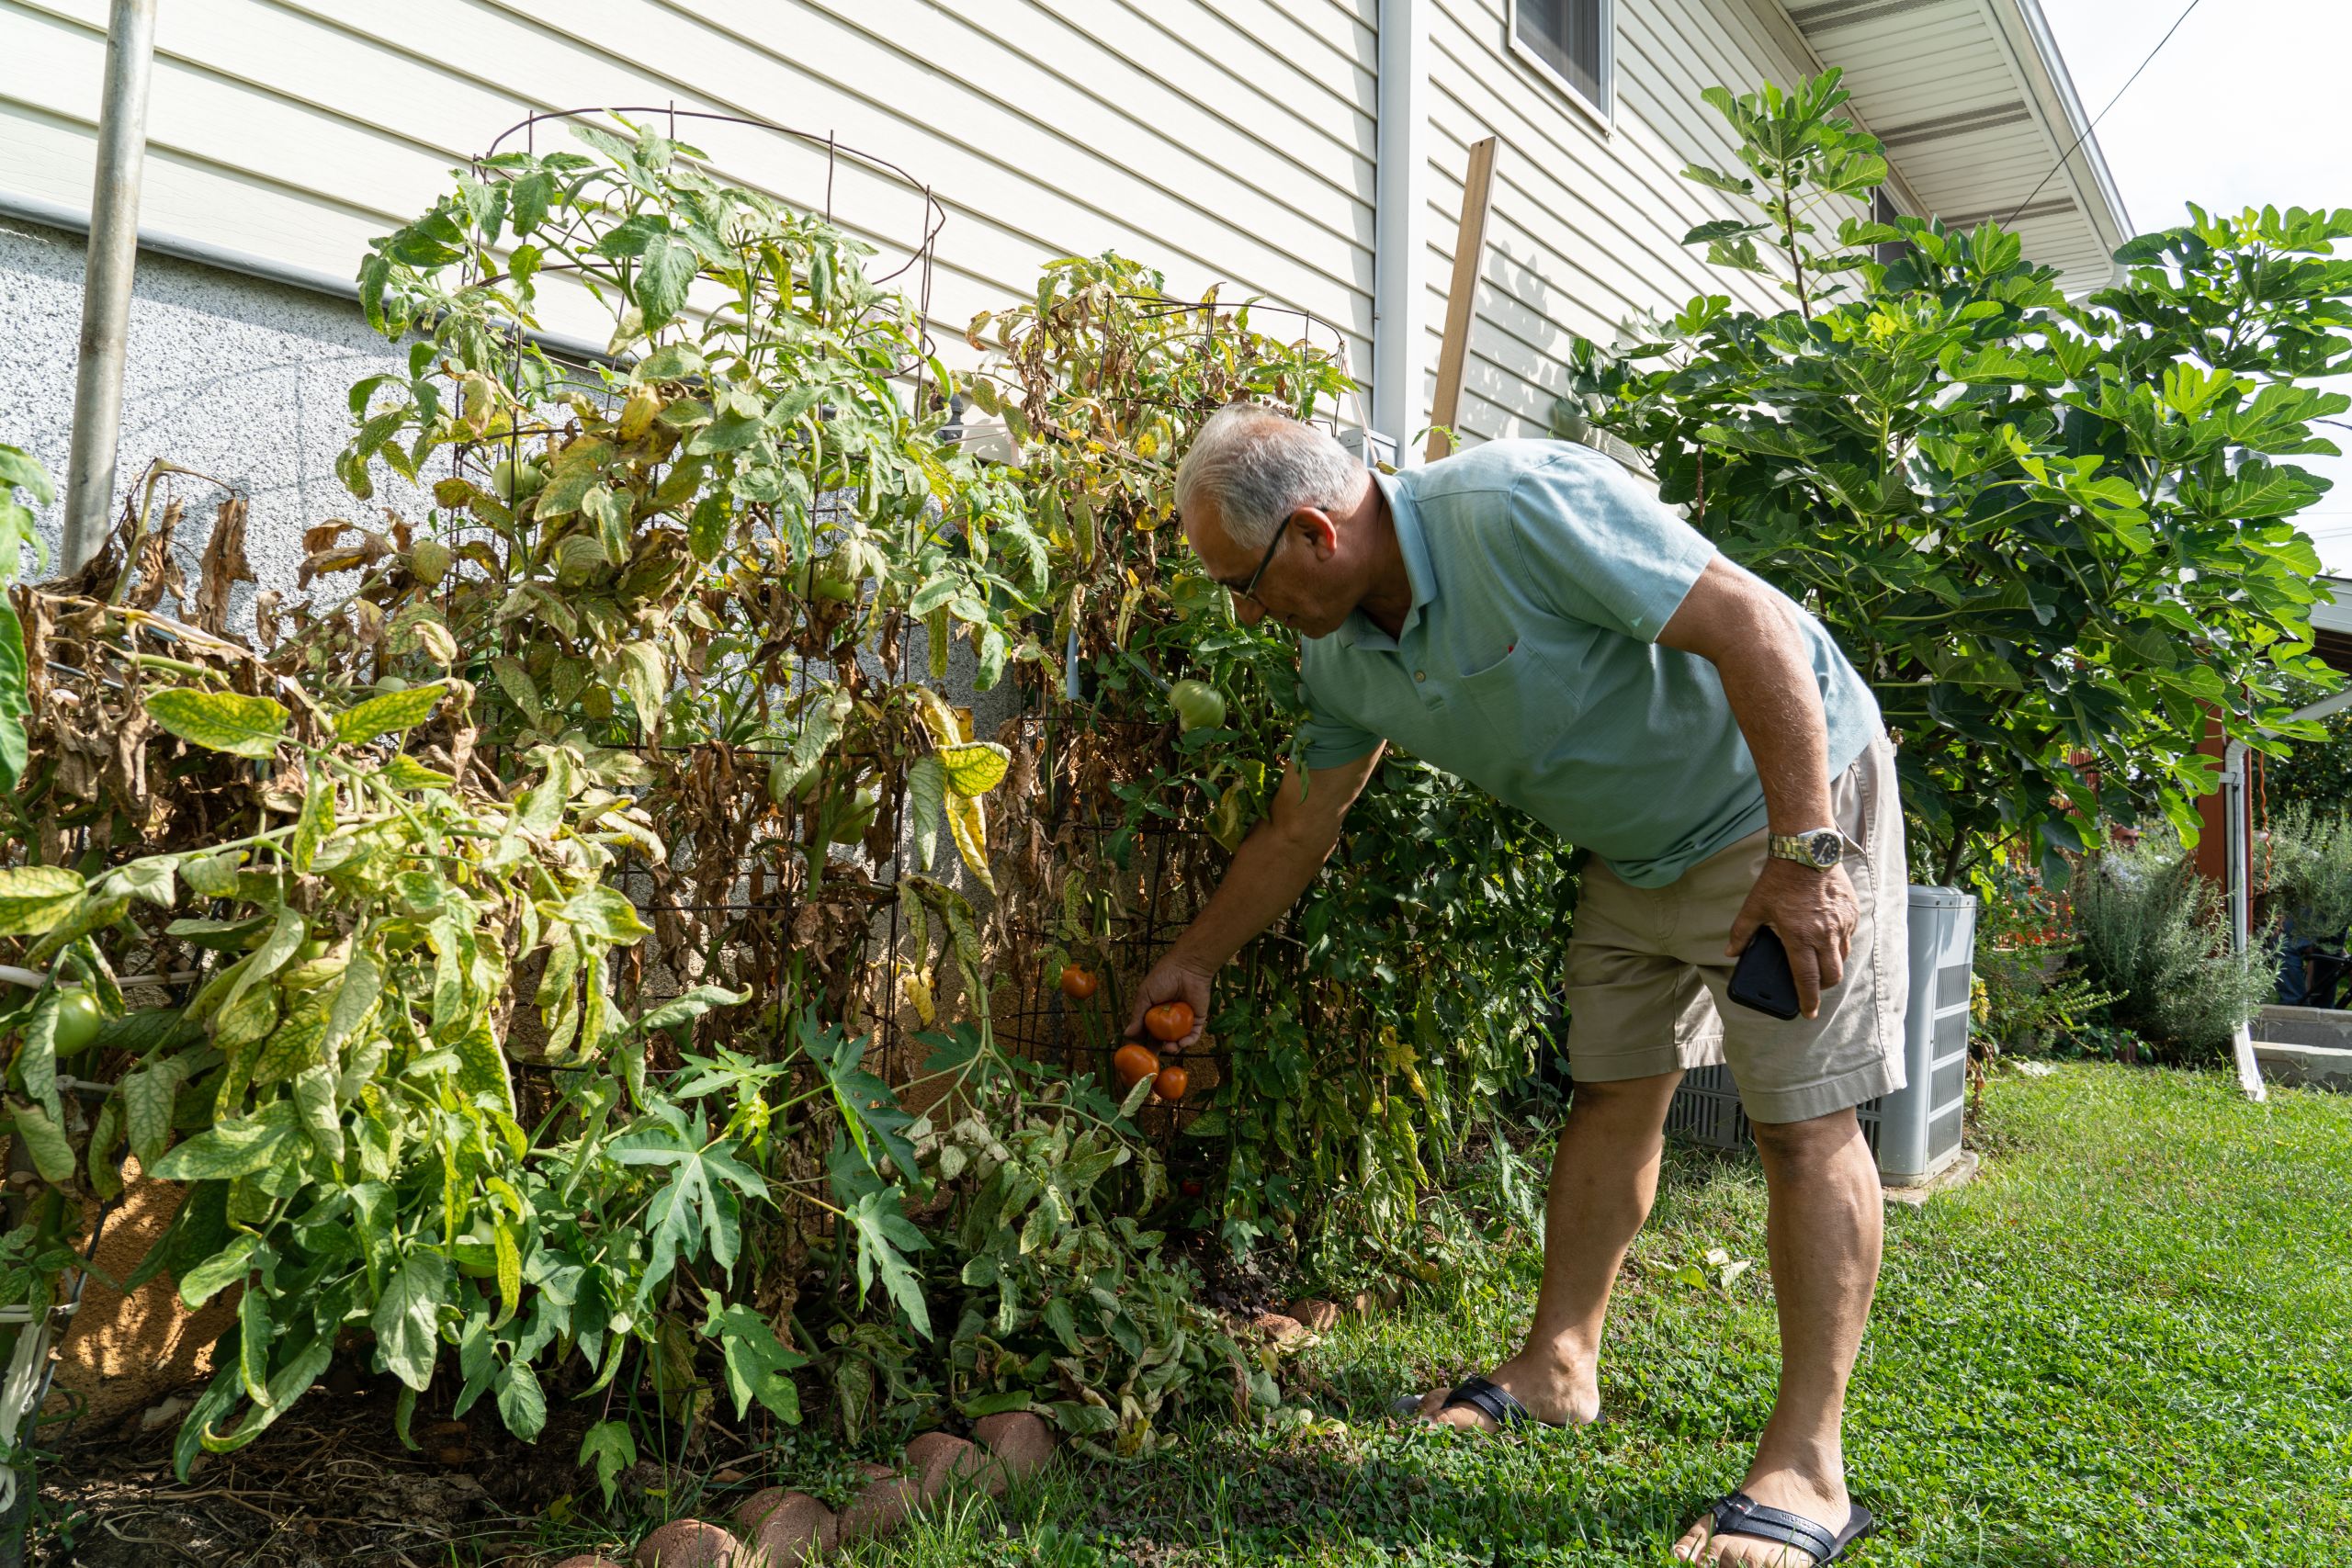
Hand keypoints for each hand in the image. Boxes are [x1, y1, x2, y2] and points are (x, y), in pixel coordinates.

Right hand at [1126, 952, 1212, 1048]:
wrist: (1187, 967)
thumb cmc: (1163, 977)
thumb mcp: (1145, 996)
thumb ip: (1137, 1016)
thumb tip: (1126, 1035)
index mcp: (1153, 1014)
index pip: (1145, 1033)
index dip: (1140, 1044)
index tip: (1136, 1055)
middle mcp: (1167, 1020)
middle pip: (1161, 1041)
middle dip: (1157, 1051)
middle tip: (1153, 1059)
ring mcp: (1182, 1022)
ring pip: (1177, 1042)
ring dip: (1173, 1048)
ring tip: (1169, 1047)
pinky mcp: (1197, 1021)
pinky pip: (1193, 1036)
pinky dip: (1188, 1042)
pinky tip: (1181, 1043)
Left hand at [1725, 858, 1858, 1019]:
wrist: (1806, 851)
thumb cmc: (1779, 879)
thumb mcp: (1754, 907)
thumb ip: (1741, 933)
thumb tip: (1731, 952)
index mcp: (1799, 937)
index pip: (1807, 979)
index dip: (1808, 999)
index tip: (1808, 1012)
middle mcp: (1824, 934)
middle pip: (1832, 975)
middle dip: (1823, 987)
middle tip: (1814, 988)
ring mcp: (1841, 923)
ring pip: (1843, 957)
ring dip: (1833, 965)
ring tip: (1819, 963)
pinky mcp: (1852, 912)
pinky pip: (1849, 937)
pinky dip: (1839, 943)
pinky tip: (1827, 938)